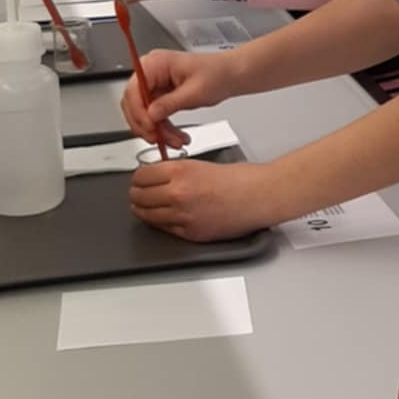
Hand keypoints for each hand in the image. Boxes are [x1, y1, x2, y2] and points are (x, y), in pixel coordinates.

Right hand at [121, 46, 239, 136]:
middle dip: (146, 124)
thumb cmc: (217, 73)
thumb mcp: (195, 91)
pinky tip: (174, 136)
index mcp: (155, 63)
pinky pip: (154, 116)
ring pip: (144, 113)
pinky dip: (162, 128)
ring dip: (156, 130)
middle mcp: (151, 72)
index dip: (138, 111)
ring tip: (173, 140)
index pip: (134, 89)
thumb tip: (151, 115)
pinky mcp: (161, 95)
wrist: (230, 75)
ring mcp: (155, 84)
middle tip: (158, 138)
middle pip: (134, 103)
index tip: (149, 127)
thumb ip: (170, 103)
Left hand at [129, 154, 270, 240]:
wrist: (260, 196)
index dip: (139, 178)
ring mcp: (183, 216)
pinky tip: (167, 217)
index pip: (141, 176)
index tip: (140, 179)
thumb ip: (176, 172)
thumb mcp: (201, 164)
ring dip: (144, 210)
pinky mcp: (191, 233)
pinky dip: (162, 223)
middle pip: (138, 197)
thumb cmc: (240, 179)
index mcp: (180, 172)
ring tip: (148, 206)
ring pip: (146, 215)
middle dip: (137, 194)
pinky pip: (164, 229)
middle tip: (140, 193)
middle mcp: (177, 194)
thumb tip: (156, 177)